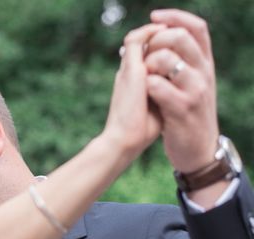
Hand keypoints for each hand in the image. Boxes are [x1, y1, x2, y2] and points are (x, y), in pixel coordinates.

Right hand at [103, 23, 164, 161]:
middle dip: (159, 38)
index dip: (158, 51)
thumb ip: (163, 93)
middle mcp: (128, 73)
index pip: (143, 59)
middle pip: (141, 45)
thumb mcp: (157, 109)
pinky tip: (164, 34)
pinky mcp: (131, 69)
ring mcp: (128, 70)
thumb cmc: (142, 133)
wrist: (124, 142)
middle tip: (175, 39)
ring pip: (138, 38)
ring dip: (155, 34)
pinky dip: (150, 33)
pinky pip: (137, 40)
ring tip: (170, 34)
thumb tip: (179, 88)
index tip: (175, 52)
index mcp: (132, 84)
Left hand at [145, 9, 218, 172]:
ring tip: (145, 78)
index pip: (197, 28)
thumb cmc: (186, 116)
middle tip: (144, 56)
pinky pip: (158, 85)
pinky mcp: (182, 109)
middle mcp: (204, 73)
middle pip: (180, 37)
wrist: (197, 150)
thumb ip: (179, 64)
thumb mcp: (190, 86)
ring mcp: (195, 90)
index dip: (175, 17)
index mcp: (205, 64)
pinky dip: (146, 85)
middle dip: (156, 41)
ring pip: (167, 59)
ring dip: (148, 64)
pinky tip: (145, 94)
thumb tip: (156, 40)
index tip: (155, 17)